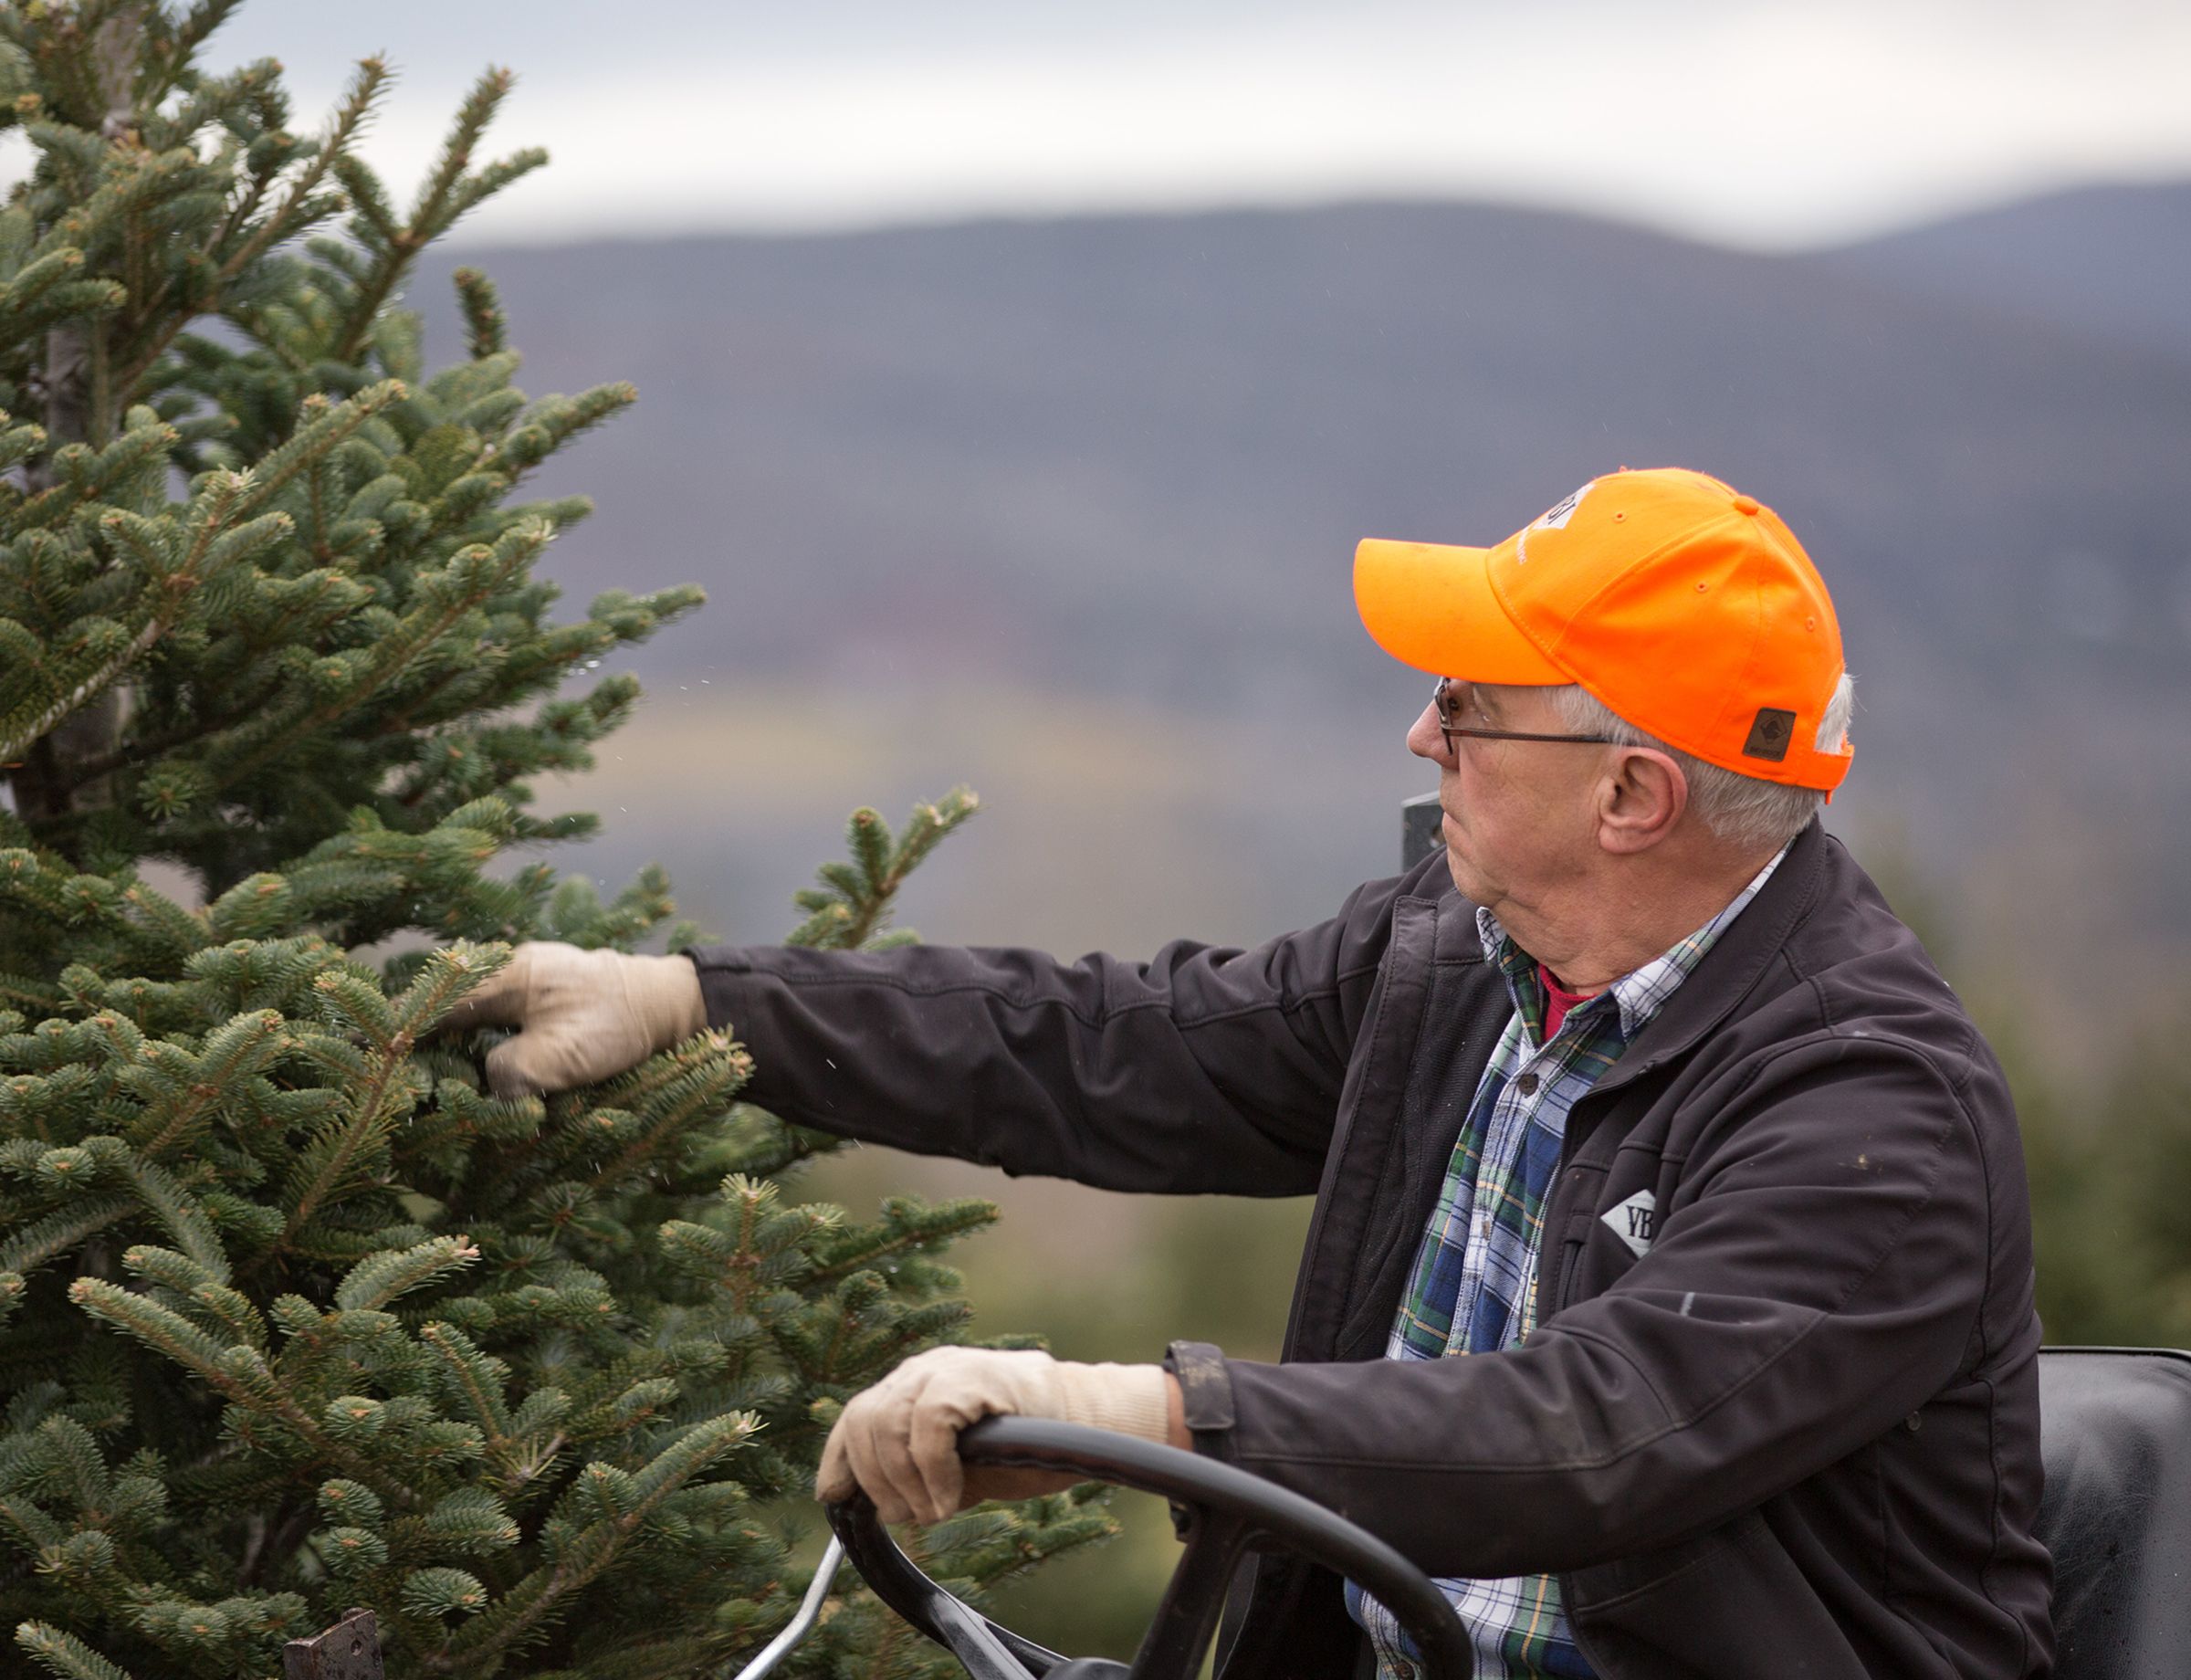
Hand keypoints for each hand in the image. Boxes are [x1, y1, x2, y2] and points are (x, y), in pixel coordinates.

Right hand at [436, 941, 708, 1096]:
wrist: (676, 1006)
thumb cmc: (617, 1026)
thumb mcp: (557, 1058)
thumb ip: (508, 1073)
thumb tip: (484, 1092)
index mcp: (509, 973)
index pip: (440, 1000)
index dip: (411, 1031)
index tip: (391, 1060)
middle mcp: (516, 967)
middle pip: (455, 1001)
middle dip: (433, 1038)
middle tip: (416, 1078)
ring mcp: (536, 978)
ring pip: (480, 1009)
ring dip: (462, 1041)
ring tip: (443, 1079)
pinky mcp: (554, 995)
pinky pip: (505, 1014)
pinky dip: (490, 1039)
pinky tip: (486, 1067)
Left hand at [816, 1347, 1172, 1524]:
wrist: (1086, 1426)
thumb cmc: (1022, 1448)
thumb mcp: (955, 1465)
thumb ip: (913, 1472)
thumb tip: (872, 1502)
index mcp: (913, 1386)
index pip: (855, 1416)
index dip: (839, 1459)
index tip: (834, 1498)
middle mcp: (921, 1369)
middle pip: (863, 1421)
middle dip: (875, 1480)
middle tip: (907, 1517)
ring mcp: (945, 1368)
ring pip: (888, 1423)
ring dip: (903, 1481)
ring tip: (933, 1512)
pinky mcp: (971, 1377)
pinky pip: (929, 1424)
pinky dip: (932, 1470)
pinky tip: (950, 1497)